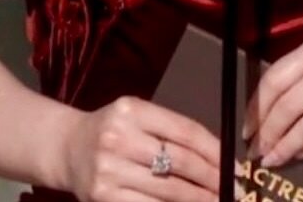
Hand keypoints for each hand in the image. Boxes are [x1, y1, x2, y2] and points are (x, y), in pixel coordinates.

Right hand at [61, 94, 232, 201]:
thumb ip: (171, 131)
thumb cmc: (112, 130)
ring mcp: (109, 171)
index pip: (185, 132)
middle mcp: (119, 138)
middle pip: (180, 163)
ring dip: (198, 200)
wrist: (67, 148)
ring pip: (168, 191)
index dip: (215, 151)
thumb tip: (218, 157)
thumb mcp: (138, 116)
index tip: (235, 167)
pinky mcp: (103, 198)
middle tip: (233, 191)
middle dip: (212, 180)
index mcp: (133, 110)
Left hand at [242, 32, 302, 167]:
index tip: (247, 129)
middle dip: (269, 133)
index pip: (277, 77)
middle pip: (290, 103)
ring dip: (287, 147)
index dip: (258, 107)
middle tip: (257, 152)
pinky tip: (301, 156)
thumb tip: (261, 114)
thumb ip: (300, 77)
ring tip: (274, 159)